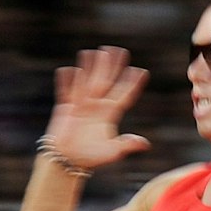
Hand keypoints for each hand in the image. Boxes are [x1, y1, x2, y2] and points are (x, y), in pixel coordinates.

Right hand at [46, 46, 150, 170]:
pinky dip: (66, 82)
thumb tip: (145, 144)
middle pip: (107, 82)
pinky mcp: (66, 108)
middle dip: (113, 66)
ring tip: (94, 52)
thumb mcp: (112, 152)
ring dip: (90, 67)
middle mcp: (96, 106)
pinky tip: (69, 70)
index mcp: (110, 114)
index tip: (141, 72)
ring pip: (87, 81)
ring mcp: (81, 105)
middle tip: (119, 50)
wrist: (68, 160)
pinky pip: (66, 91)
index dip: (131, 84)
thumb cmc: (91, 157)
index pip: (123, 95)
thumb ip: (127, 145)